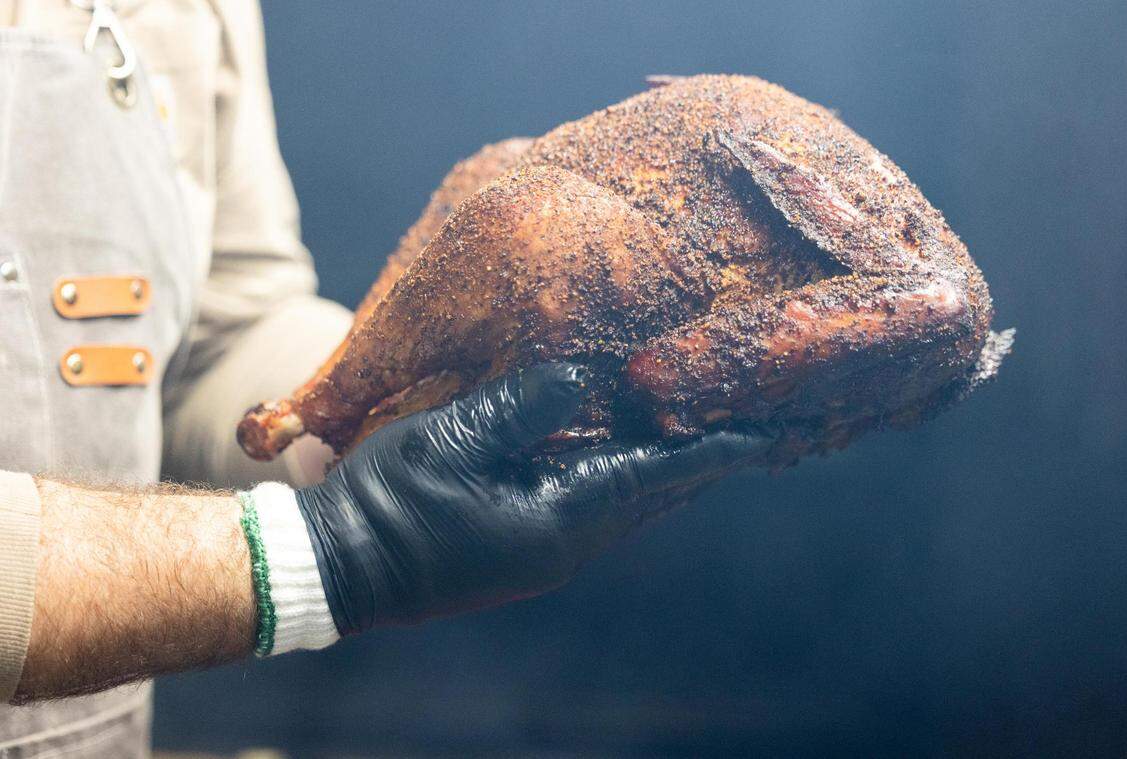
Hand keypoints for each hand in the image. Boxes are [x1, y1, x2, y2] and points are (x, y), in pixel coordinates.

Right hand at [295, 363, 770, 633]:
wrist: (335, 567)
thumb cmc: (388, 503)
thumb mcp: (450, 439)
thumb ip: (520, 406)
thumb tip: (582, 377)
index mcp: (558, 521)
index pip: (656, 477)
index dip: (713, 450)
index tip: (768, 431)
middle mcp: (563, 544)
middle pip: (652, 496)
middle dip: (700, 461)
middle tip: (749, 425)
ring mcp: (542, 552)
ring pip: (625, 506)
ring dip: (664, 471)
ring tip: (699, 435)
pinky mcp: (520, 549)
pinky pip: (593, 509)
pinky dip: (624, 479)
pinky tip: (624, 454)